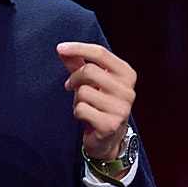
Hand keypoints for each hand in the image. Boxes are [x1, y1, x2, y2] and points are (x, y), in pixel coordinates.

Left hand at [57, 42, 136, 159]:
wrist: (108, 138)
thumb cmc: (99, 104)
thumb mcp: (91, 81)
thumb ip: (78, 64)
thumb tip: (61, 49)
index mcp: (127, 74)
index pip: (101, 53)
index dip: (78, 48)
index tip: (60, 48)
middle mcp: (127, 90)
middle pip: (89, 71)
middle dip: (74, 79)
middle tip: (71, 86)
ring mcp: (120, 108)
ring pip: (83, 91)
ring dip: (76, 99)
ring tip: (84, 105)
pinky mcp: (109, 125)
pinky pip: (81, 109)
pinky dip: (77, 113)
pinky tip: (86, 117)